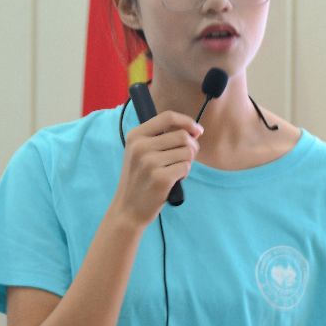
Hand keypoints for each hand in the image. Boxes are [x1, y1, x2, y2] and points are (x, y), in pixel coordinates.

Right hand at [111, 111, 203, 228]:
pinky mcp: (160, 178)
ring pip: (187, 152)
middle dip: (191, 146)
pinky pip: (186, 167)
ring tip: (174, 170)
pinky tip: (173, 180)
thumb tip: (196, 130)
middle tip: (185, 157)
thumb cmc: (140, 179)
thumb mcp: (140, 152)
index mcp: (135, 136)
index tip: (196, 130)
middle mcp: (140, 146)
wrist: (128, 209)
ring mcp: (149, 162)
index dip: (187, 121)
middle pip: (182, 135)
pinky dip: (184, 173)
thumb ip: (163, 137)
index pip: (168, 116)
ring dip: (187, 161)